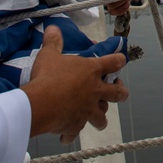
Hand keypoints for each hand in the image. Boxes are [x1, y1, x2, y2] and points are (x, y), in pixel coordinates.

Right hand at [22, 26, 129, 142]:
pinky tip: (65, 135)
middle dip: (121, 92)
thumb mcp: (49, 54)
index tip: (121, 60)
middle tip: (120, 91)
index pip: (114, 62)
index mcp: (91, 71)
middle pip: (118, 93)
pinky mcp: (76, 125)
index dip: (119, 60)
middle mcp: (95, 91)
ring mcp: (88, 110)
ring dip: (100, 119)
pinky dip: (70, 134)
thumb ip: (53, 41)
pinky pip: (76, 132)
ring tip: (98, 119)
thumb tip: (52, 27)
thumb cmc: (47, 76)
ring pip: (102, 117)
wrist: (41, 104)